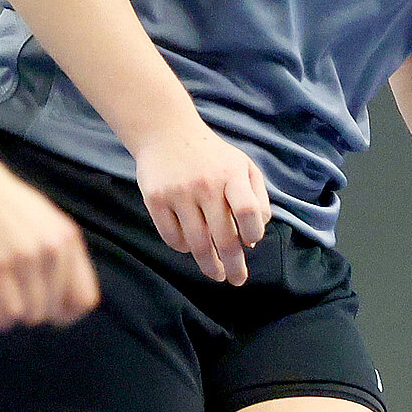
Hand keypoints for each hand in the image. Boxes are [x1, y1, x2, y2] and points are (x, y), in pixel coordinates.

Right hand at [0, 146, 99, 330]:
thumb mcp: (41, 220)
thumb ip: (54, 251)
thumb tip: (57, 294)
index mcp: (68, 237)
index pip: (86, 298)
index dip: (65, 314)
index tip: (43, 309)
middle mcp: (55, 248)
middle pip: (56, 312)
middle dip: (32, 314)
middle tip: (11, 301)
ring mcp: (27, 257)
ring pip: (32, 316)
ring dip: (12, 317)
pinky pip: (9, 313)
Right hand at [131, 117, 270, 283]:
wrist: (167, 132)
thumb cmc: (212, 155)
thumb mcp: (242, 165)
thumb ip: (256, 197)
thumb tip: (255, 237)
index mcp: (232, 174)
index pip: (248, 212)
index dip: (253, 233)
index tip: (251, 244)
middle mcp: (206, 184)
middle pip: (224, 236)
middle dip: (233, 264)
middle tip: (237, 280)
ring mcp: (179, 193)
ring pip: (197, 243)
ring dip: (209, 264)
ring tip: (216, 274)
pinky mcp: (155, 200)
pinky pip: (172, 237)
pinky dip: (183, 249)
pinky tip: (191, 249)